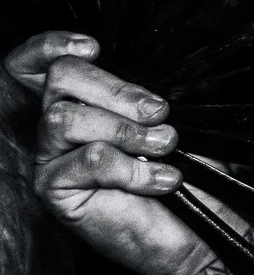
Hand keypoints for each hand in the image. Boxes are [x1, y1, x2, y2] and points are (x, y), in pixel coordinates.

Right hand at [4, 30, 211, 274]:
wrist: (193, 228)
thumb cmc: (182, 167)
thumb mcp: (169, 120)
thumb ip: (143, 94)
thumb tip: (146, 73)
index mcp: (81, 101)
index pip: (40, 64)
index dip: (50, 46)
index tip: (92, 47)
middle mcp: (57, 126)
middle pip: (61, 79)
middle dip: (118, 90)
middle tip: (159, 113)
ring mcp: (50, 158)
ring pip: (66, 118)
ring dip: (126, 129)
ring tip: (164, 147)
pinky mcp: (54, 191)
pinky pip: (88, 160)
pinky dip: (133, 166)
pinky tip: (161, 179)